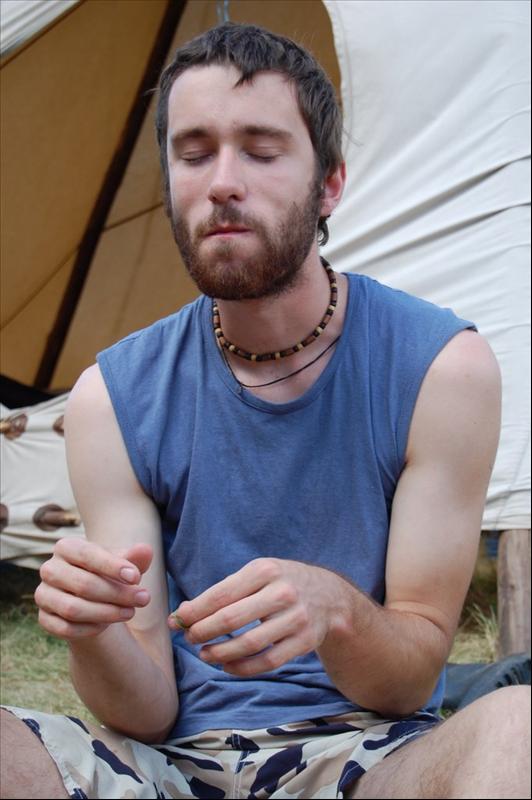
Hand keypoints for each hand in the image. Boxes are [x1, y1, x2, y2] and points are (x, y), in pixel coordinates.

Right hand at [34, 538, 152, 639]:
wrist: (90, 597)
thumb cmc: (108, 573)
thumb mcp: (123, 563)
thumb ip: (134, 557)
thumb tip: (146, 551)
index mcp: (66, 547)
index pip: (88, 555)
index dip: (113, 566)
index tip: (137, 577)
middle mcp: (50, 569)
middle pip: (83, 584)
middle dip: (117, 594)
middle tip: (144, 598)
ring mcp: (43, 595)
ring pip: (73, 609)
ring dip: (107, 613)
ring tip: (131, 612)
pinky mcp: (44, 618)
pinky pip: (65, 628)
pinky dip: (90, 628)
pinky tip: (107, 624)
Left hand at [169, 558, 347, 676]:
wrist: (329, 596)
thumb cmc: (281, 584)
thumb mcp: (257, 574)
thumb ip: (224, 592)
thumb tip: (183, 614)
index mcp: (264, 570)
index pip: (221, 595)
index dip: (194, 612)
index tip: (177, 621)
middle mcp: (282, 592)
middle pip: (231, 619)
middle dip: (203, 632)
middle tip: (189, 638)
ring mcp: (296, 618)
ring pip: (249, 644)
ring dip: (220, 653)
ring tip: (205, 654)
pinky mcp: (305, 641)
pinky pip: (268, 661)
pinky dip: (242, 668)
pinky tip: (227, 665)